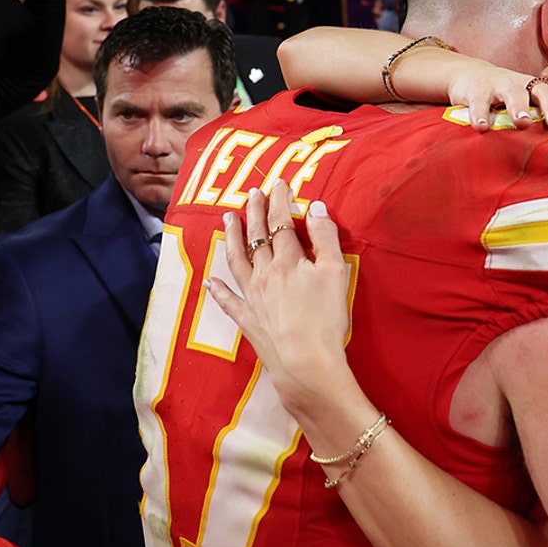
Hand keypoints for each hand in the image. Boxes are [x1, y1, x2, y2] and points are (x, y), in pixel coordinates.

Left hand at [207, 186, 352, 406]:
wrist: (306, 363)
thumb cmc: (326, 319)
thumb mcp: (336, 273)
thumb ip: (326, 238)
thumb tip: (315, 207)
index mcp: (287, 260)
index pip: (282, 222)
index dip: (280, 200)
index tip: (279, 184)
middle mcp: (264, 274)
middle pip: (257, 236)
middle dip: (255, 212)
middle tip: (252, 192)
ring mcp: (252, 297)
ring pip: (237, 261)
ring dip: (232, 238)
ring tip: (227, 219)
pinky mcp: (248, 320)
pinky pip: (229, 301)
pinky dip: (219, 290)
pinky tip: (211, 281)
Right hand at [445, 66, 547, 132]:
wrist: (471, 77)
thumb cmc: (513, 99)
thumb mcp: (537, 108)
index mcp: (546, 92)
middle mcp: (528, 85)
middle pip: (547, 91)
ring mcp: (502, 85)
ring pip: (514, 92)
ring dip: (520, 106)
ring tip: (524, 122)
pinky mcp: (477, 89)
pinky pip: (479, 100)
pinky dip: (479, 113)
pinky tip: (482, 127)